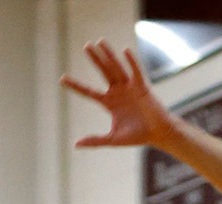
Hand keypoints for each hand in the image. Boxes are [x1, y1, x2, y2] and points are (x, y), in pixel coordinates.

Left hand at [61, 39, 175, 149]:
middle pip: (103, 72)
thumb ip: (95, 140)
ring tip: (100, 41)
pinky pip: (135, 72)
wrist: (158, 134)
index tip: (62, 79)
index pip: (89, 92)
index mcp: (109, 103)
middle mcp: (118, 92)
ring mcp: (130, 87)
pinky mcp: (142, 87)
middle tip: (86, 45)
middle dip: (95, 59)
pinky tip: (124, 51)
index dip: (76, 85)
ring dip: (109, 55)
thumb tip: (76, 144)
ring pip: (116, 68)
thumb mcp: (113, 139)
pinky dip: (131, 62)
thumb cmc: (137, 136)